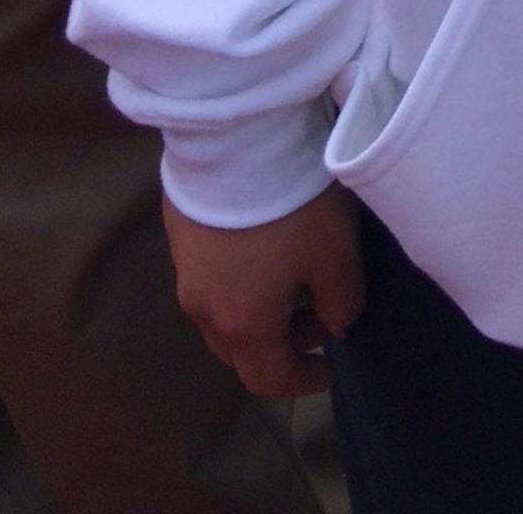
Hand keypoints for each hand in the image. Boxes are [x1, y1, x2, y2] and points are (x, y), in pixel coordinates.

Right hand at [163, 184, 364, 396]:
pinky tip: (267, 247)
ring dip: (261, 310)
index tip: (330, 370)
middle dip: (283, 343)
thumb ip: (342, 302)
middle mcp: (203, 310)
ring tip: (298, 278)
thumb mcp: (335, 255)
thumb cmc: (290, 208)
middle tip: (319, 317)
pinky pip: (212, 277)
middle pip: (241, 349)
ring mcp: (184, 272)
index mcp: (241, 326)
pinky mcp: (180, 235)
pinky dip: (242, 280)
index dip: (302, 382)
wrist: (234, 141)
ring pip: (224, 313)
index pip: (268, 379)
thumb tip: (337, 324)